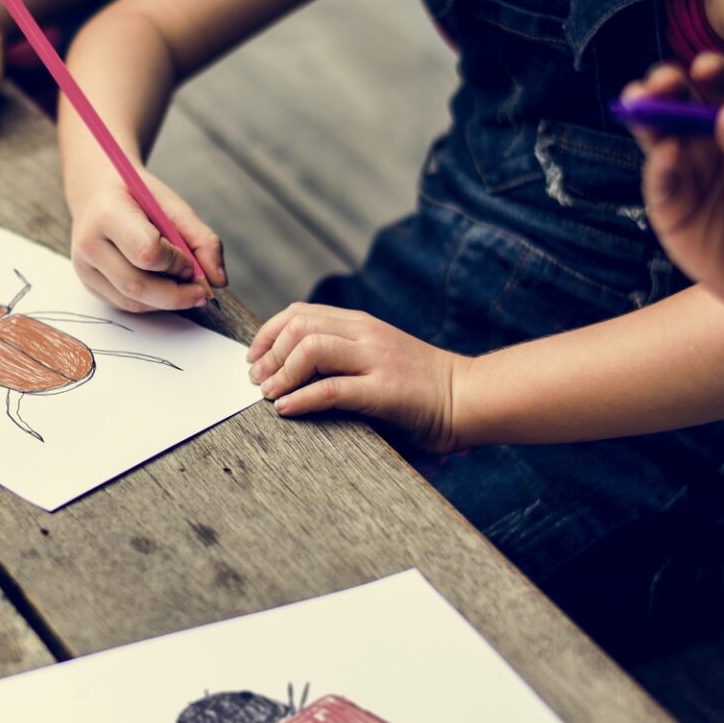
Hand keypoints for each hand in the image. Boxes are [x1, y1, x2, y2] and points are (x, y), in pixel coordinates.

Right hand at [69, 173, 224, 311]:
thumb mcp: (173, 206)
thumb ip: (202, 240)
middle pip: (137, 285)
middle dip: (176, 295)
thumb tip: (219, 281)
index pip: (147, 252)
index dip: (176, 263)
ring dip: (166, 302)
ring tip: (184, 287)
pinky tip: (164, 287)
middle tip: (201, 292)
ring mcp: (84, 268)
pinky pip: (126, 305)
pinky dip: (152, 302)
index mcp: (107, 214)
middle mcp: (88, 244)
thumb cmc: (139, 197)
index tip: (191, 262)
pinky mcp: (89, 284)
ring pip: (132, 302)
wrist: (97, 193)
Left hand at [246, 304, 463, 452]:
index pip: (299, 313)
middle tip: (257, 380)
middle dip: (268, 354)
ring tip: (269, 395)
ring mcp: (376, 360)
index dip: (267, 334)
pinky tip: (286, 409)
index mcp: (361, 324)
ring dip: (281, 373)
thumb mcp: (376, 356)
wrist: (468, 397)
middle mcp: (366, 334)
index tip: (254, 359)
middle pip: (298, 326)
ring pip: (311, 349)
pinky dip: (301, 399)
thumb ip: (342, 354)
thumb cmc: (420, 386)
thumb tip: (289, 370)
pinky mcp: (384, 391)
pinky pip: (331, 389)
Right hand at [626, 53, 723, 318]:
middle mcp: (705, 141)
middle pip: (679, 102)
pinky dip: (659, 165)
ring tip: (640, 101)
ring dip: (646, 114)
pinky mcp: (666, 201)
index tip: (705, 68)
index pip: (722, 90)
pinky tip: (666, 156)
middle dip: (666, 87)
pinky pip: (658, 178)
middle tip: (662, 82)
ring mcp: (681, 169)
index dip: (711, 75)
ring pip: (656, 132)